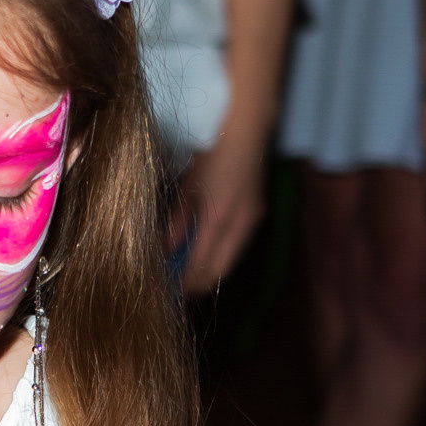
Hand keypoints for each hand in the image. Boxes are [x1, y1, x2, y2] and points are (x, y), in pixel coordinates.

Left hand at [173, 136, 270, 294]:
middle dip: (203, 283)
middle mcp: (238, 227)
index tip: (175, 292)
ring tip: (195, 275)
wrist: (246, 134)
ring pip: (233, 260)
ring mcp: (252, 222)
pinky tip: (211, 253)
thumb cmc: (211, 156)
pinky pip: (240, 246)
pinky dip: (225, 256)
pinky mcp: (258, 216)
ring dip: (214, 271)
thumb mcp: (187, 188)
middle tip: (185, 289)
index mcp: (217, 220)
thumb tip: (167, 249)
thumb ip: (177, 222)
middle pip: (221, 270)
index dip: (189, 281)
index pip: (202, 264)